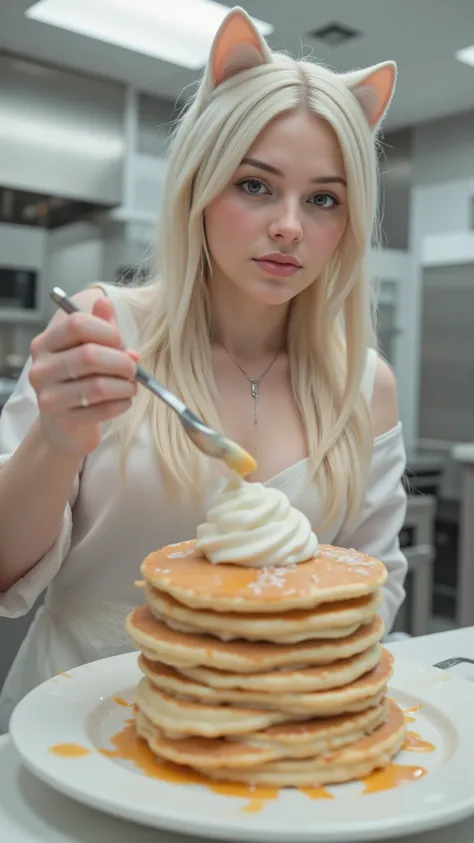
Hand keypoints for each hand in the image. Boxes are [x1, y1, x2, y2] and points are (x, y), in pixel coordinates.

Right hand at [29, 294, 138, 455]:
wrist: (65, 425)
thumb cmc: (81, 381)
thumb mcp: (91, 348)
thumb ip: (100, 326)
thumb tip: (105, 302)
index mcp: (46, 343)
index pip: (76, 324)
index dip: (108, 331)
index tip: (121, 343)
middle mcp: (41, 368)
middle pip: (89, 356)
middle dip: (121, 362)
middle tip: (133, 369)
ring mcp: (48, 397)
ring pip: (98, 386)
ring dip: (125, 386)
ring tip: (131, 387)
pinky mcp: (61, 421)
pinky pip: (101, 410)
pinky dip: (121, 404)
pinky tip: (124, 402)